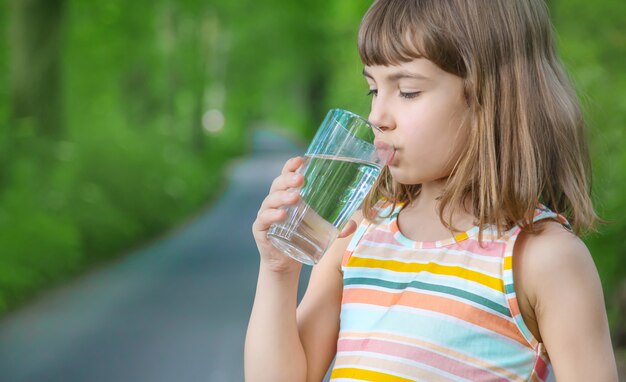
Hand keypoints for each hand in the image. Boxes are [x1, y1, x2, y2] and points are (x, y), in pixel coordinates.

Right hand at [252, 156, 357, 272]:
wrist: (285, 262)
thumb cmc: (301, 239)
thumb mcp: (320, 230)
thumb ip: (336, 227)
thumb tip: (354, 225)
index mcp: (287, 195)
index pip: (286, 175)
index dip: (291, 166)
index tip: (301, 160)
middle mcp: (274, 202)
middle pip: (278, 184)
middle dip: (288, 179)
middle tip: (301, 180)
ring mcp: (265, 214)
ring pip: (270, 200)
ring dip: (282, 197)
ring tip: (295, 198)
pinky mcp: (260, 229)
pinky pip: (264, 219)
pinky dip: (272, 215)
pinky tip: (281, 215)